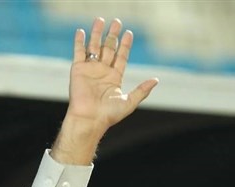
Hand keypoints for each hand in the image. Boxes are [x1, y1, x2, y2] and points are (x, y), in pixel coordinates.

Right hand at [51, 17, 158, 163]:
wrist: (89, 119)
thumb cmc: (108, 114)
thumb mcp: (129, 102)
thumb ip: (142, 90)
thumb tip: (156, 80)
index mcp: (114, 78)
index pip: (121, 57)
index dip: (125, 45)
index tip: (129, 32)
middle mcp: (102, 72)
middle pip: (108, 48)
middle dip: (113, 35)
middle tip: (117, 22)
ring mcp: (90, 70)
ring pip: (94, 47)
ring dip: (97, 34)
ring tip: (100, 20)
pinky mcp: (78, 69)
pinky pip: (79, 52)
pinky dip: (80, 42)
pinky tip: (82, 31)